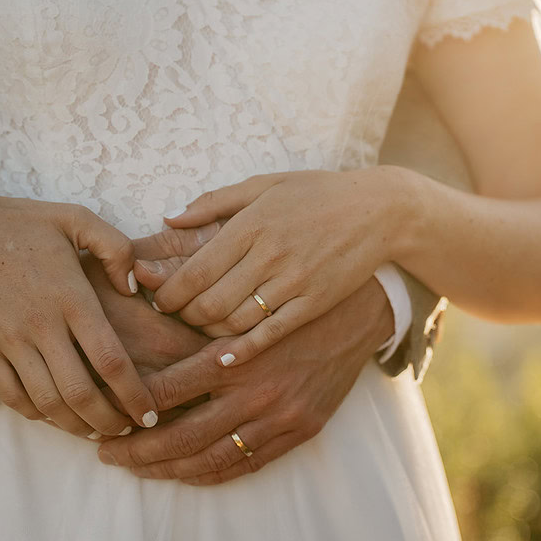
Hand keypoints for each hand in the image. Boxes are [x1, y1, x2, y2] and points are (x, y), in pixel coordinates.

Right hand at [0, 190, 156, 437]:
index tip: (149, 412)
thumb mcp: (78, 219)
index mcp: (73, 297)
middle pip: (81, 393)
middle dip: (110, 421)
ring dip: (75, 425)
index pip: (111, 360)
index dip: (134, 395)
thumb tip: (135, 288)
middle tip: (127, 430)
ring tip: (96, 429)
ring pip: (47, 402)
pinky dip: (38, 414)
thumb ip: (117, 249)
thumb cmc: (22, 223)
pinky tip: (56, 415)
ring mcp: (8, 340)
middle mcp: (42, 325)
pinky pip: (13, 396)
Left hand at [95, 277, 394, 483]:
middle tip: (104, 453)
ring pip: (212, 458)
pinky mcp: (302, 429)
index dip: (130, 406)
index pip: (168, 389)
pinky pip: (249, 463)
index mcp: (235, 352)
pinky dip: (212, 474)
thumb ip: (192, 280)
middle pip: (183, 434)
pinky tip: (185, 473)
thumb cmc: (295, 286)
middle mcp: (257, 389)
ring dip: (169, 469)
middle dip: (138, 450)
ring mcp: (282, 415)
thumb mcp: (246, 284)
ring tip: (136, 469)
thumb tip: (137, 273)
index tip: (104, 413)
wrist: (363, 307)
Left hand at [142, 169, 402, 366]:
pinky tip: (225, 356)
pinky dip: (242, 349)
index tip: (159, 299)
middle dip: (183, 317)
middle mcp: (269, 254)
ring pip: (234, 323)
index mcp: (251, 224)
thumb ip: (214, 202)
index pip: (194, 271)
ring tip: (199, 329)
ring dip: (208, 333)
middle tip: (174, 318)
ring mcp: (293, 282)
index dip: (168, 293)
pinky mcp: (314, 303)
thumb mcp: (265, 184)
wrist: (381, 211)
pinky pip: (269, 334)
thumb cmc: (318, 193)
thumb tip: (169, 219)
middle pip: (208, 303)